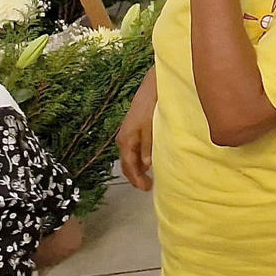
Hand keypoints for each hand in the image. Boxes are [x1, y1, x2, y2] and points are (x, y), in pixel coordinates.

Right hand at [116, 74, 155, 190]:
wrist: (152, 86)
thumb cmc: (151, 106)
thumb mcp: (151, 128)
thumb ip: (148, 147)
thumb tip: (146, 165)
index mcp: (126, 140)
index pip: (129, 166)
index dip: (136, 179)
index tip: (146, 188)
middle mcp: (123, 139)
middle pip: (127, 163)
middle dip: (136, 176)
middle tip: (148, 186)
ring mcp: (126, 134)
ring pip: (130, 156)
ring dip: (137, 167)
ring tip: (148, 176)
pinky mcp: (132, 129)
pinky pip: (133, 148)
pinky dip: (139, 157)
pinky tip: (147, 160)